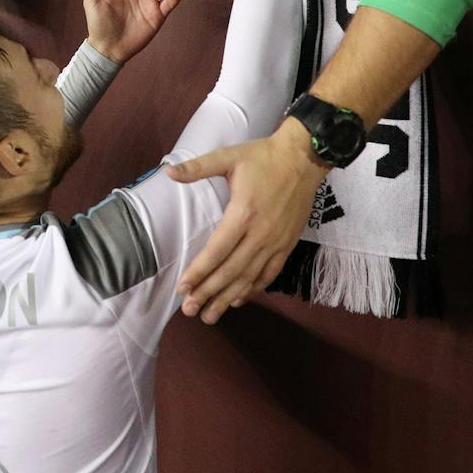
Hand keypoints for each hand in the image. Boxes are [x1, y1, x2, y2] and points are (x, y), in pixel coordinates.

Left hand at [168, 119, 328, 322]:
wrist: (304, 158)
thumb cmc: (263, 157)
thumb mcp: (228, 156)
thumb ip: (198, 167)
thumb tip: (167, 173)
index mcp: (243, 214)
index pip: (217, 251)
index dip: (199, 272)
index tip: (183, 289)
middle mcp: (260, 234)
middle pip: (231, 271)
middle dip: (209, 293)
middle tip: (190, 311)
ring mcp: (276, 241)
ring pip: (250, 277)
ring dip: (229, 298)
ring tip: (211, 316)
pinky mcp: (288, 244)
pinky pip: (270, 272)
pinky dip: (254, 288)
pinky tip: (240, 299)